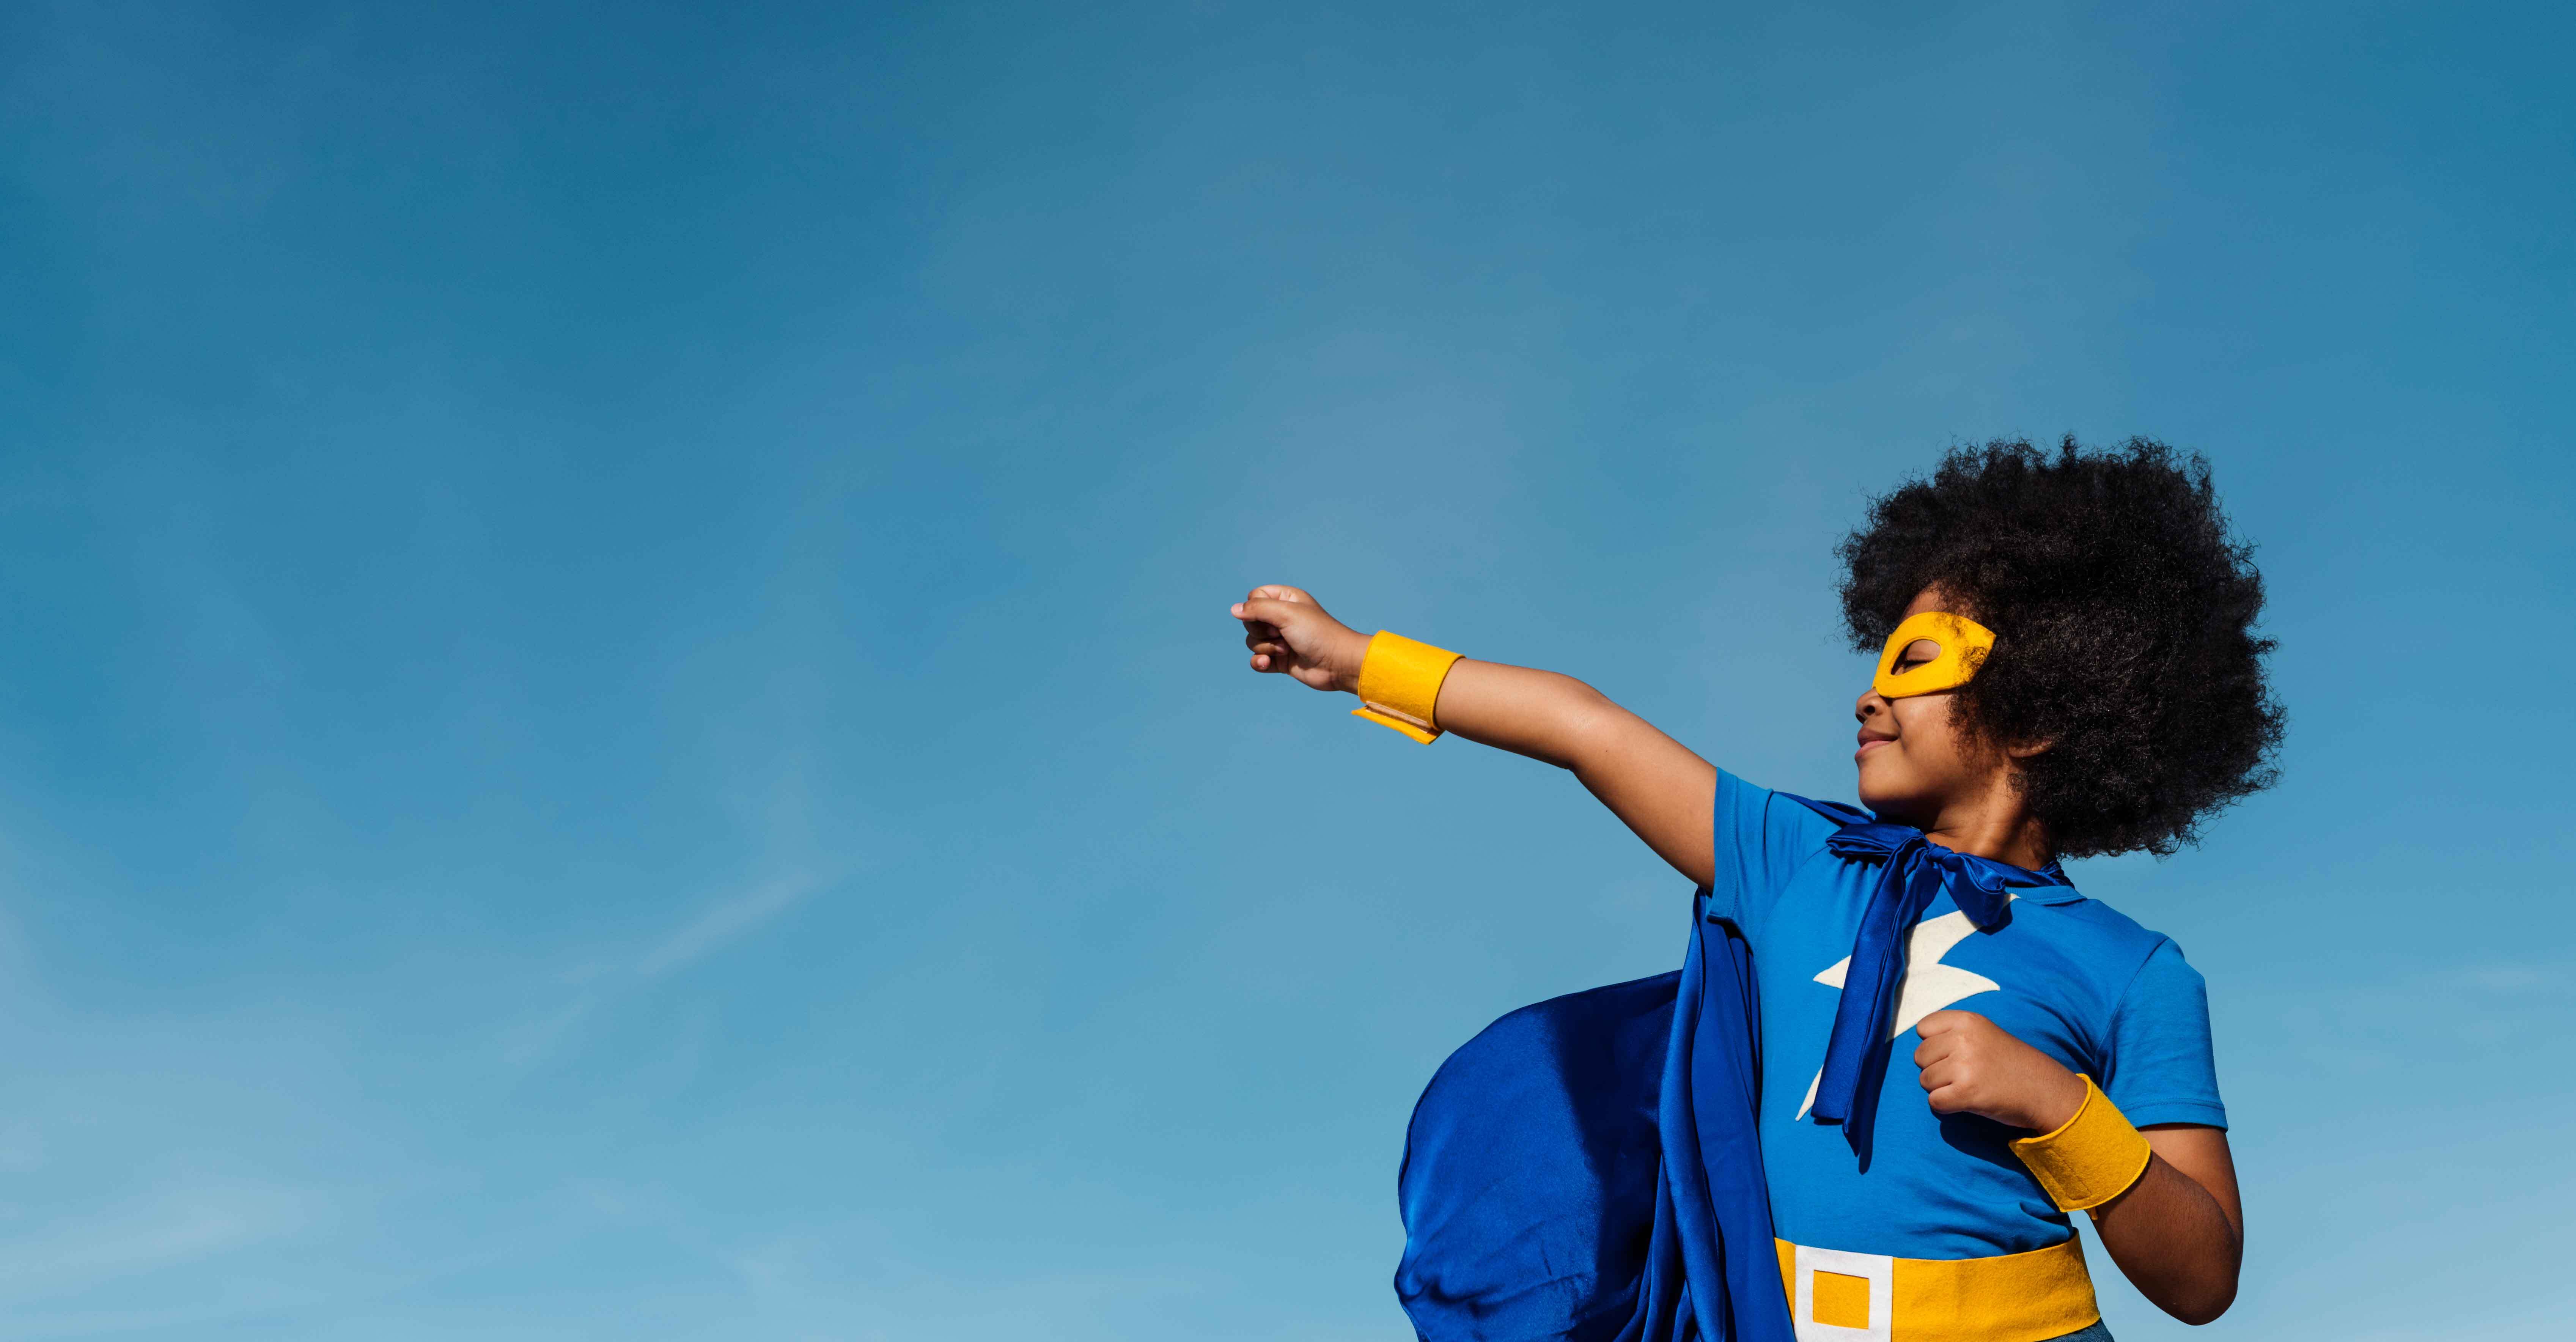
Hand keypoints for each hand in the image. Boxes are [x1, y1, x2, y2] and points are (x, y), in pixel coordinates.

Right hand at [1232, 585, 1369, 691]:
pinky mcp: (1280, 660)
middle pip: (1250, 621)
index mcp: (1286, 599)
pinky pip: (1257, 659)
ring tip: (1284, 650)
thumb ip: (1257, 608)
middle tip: (1280, 634)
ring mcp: (1280, 640)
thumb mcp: (1286, 613)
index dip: (1255, 607)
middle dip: (1260, 630)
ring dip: (1264, 647)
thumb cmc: (1317, 633)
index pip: (1255, 597)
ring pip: (1252, 641)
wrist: (1337, 664)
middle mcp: (1282, 618)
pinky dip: (1260, 662)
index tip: (1271, 615)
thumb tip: (1234, 609)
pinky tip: (1269, 663)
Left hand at [1913, 1010, 2089, 1131]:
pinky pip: (1934, 1101)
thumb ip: (1953, 1032)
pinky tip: (1964, 1102)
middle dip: (1935, 1068)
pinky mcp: (1966, 1092)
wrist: (2044, 1090)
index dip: (1932, 1044)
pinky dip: (1945, 1106)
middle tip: (1962, 1075)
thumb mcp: (1985, 1033)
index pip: (1923, 1028)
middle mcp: (1963, 1039)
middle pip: (1920, 1055)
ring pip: (1925, 1080)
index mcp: (1968, 1020)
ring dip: (1941, 1088)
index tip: (1951, 1054)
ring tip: (1966, 1087)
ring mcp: (1964, 1065)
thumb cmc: (2011, 1063)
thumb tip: (1919, 1044)